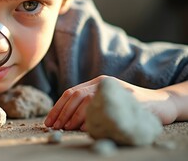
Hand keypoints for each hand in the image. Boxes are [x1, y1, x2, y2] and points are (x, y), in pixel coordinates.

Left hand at [44, 75, 177, 130]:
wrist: (161, 103)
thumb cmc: (130, 106)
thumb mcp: (107, 101)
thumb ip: (89, 105)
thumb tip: (65, 120)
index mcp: (97, 82)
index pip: (71, 92)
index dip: (58, 107)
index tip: (49, 121)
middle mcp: (104, 83)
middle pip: (76, 95)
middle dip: (62, 112)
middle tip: (55, 126)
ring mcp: (116, 89)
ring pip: (88, 100)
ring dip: (74, 116)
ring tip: (66, 128)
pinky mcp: (128, 99)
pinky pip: (106, 108)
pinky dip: (94, 118)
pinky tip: (86, 128)